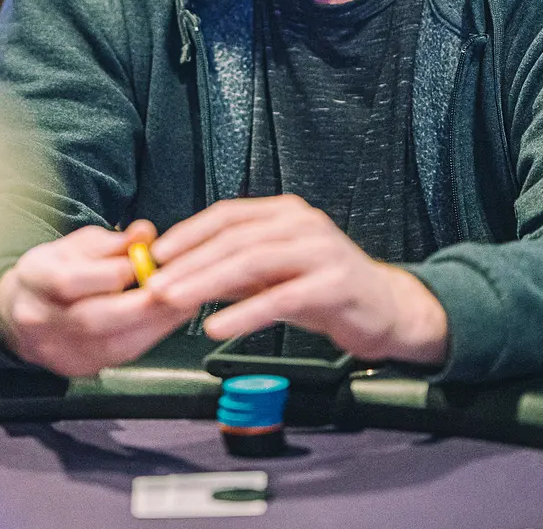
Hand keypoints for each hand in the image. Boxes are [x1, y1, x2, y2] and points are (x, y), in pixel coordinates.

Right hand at [0, 220, 194, 376]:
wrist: (23, 313)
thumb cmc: (55, 271)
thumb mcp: (78, 246)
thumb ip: (113, 242)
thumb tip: (145, 233)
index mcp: (34, 278)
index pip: (70, 281)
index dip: (113, 272)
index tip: (147, 261)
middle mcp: (39, 319)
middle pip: (92, 318)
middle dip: (141, 305)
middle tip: (178, 288)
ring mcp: (58, 350)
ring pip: (112, 345)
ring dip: (155, 324)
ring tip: (185, 303)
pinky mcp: (79, 369)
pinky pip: (121, 357)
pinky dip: (150, 337)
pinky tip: (170, 319)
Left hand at [146, 195, 448, 364]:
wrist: (388, 310)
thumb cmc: (324, 289)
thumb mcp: (276, 271)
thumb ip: (236, 266)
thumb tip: (181, 270)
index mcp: (285, 213)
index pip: (227, 214)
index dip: (189, 232)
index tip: (157, 254)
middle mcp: (302, 224)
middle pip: (234, 238)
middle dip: (189, 262)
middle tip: (155, 284)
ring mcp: (320, 251)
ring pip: (252, 262)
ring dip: (207, 283)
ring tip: (175, 301)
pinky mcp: (334, 285)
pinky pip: (280, 299)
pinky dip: (244, 314)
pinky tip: (217, 328)